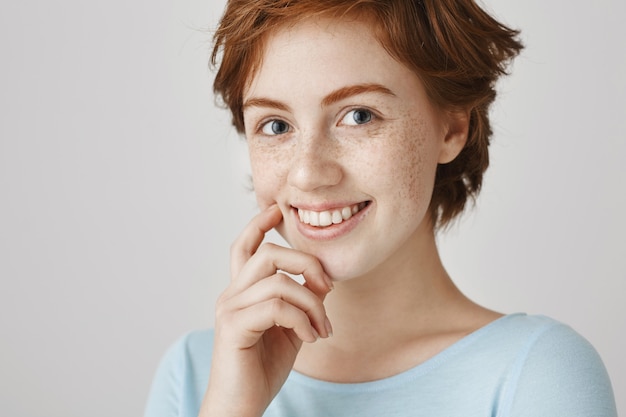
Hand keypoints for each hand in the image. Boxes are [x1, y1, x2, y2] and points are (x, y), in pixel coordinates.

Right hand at [199, 205, 332, 416]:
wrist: (242, 406)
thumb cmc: (262, 368)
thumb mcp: (290, 329)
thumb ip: (301, 303)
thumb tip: (322, 281)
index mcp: (243, 292)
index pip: (245, 247)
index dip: (259, 224)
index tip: (278, 209)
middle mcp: (231, 295)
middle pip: (268, 253)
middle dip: (306, 263)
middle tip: (328, 287)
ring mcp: (230, 309)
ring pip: (279, 281)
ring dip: (313, 304)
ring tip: (322, 328)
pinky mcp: (233, 327)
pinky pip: (278, 307)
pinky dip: (303, 320)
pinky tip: (310, 338)